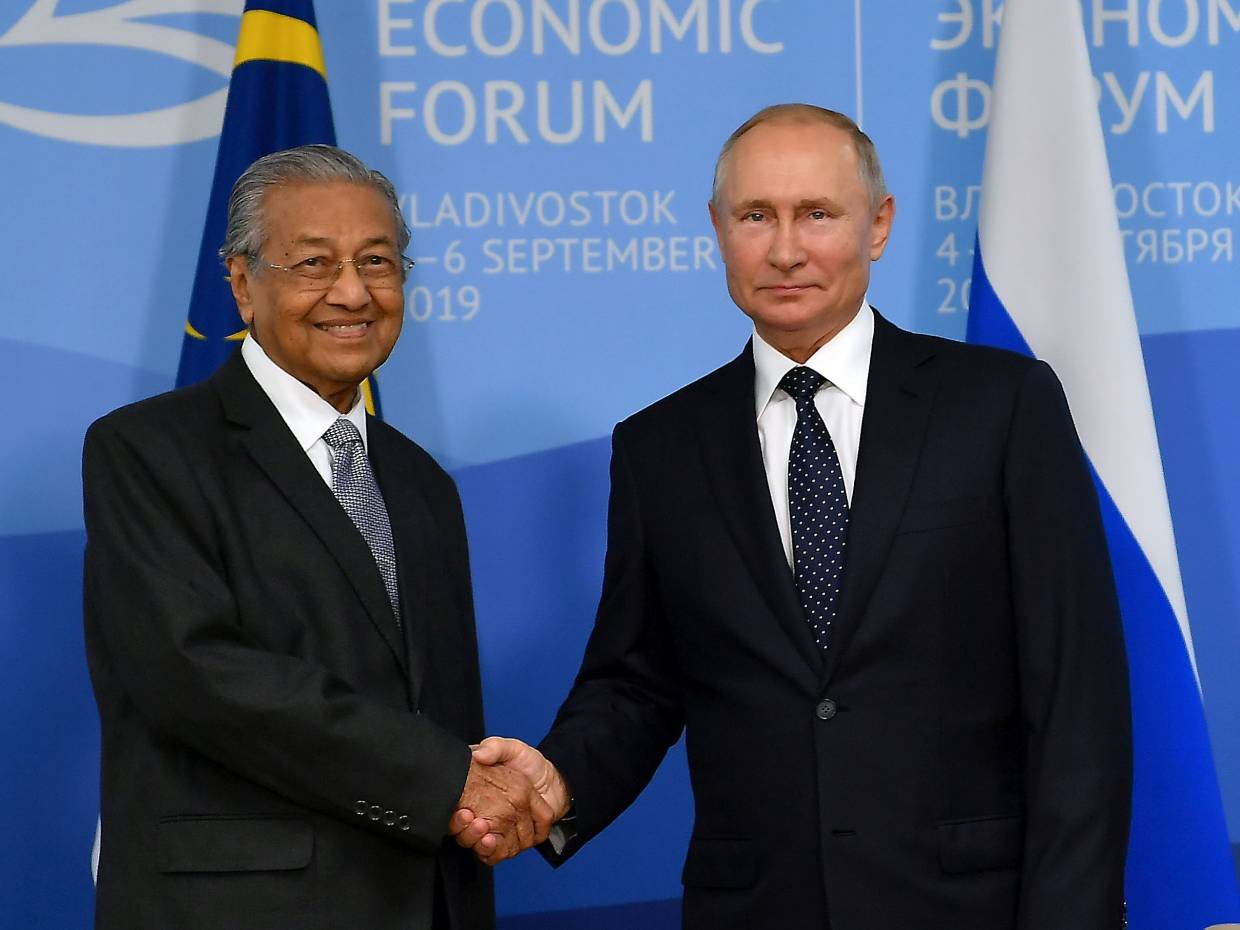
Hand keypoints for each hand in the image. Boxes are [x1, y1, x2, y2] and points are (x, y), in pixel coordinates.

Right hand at [450, 737, 570, 863]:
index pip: (456, 814)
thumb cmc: (529, 763)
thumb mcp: (511, 748)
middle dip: (468, 834)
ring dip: (481, 844)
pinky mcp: (510, 840)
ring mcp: (496, 829)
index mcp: (477, 795)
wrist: (553, 780)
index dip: (455, 819)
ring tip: (487, 836)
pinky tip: (495, 843)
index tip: (463, 813)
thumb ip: (495, 748)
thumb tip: (478, 755)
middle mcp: (483, 814)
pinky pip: (498, 854)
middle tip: (477, 824)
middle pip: (466, 833)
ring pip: (480, 846)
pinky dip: (496, 853)